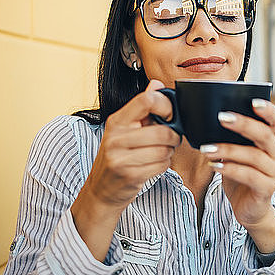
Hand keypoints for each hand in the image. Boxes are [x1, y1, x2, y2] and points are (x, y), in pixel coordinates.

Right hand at [71, 79, 180, 259]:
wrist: (101, 190)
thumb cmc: (118, 156)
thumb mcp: (125, 129)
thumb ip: (142, 107)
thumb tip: (157, 84)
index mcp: (117, 120)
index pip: (146, 100)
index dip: (166, 106)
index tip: (170, 115)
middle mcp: (116, 137)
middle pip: (161, 130)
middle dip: (173, 137)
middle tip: (170, 139)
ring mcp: (120, 157)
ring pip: (164, 149)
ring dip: (169, 152)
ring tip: (160, 152)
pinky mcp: (129, 174)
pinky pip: (161, 165)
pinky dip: (163, 165)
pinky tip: (154, 164)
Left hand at [201, 99, 274, 249]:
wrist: (248, 209)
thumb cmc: (240, 176)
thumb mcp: (234, 154)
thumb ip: (229, 138)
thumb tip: (208, 119)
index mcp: (270, 142)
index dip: (268, 110)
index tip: (253, 101)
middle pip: (264, 134)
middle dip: (242, 124)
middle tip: (221, 117)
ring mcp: (274, 172)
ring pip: (254, 156)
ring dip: (228, 150)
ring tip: (207, 149)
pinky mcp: (266, 189)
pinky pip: (249, 176)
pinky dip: (230, 169)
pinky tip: (215, 166)